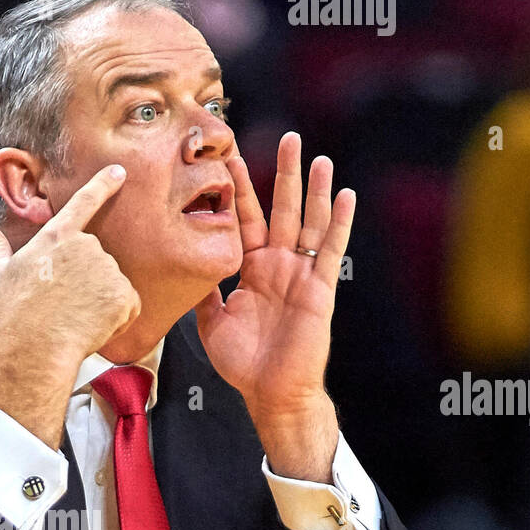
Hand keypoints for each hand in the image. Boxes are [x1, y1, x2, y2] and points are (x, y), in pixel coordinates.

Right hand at [0, 164, 140, 446]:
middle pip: (95, 261)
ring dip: (99, 302)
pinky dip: (115, 321)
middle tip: (62, 306)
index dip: (102, 185)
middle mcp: (87, 247)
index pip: (84, 203)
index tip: (118, 171)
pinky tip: (91, 329)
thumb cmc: (14, 312)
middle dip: (85, 282)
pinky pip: (127, 308)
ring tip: (74, 320)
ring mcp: (108, 270)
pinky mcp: (124, 296)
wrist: (36, 346)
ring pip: (111, 286)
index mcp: (57, 237)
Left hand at [196, 133, 353, 420]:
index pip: (245, 219)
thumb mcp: (211, 323)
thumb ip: (203, 291)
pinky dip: (339, 222)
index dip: (239, 189)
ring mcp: (300, 274)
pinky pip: (330, 250)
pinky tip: (345, 194)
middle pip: (281, 209)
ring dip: (313, 189)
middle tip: (287, 137)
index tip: (231, 157)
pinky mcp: (319, 288)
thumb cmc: (243, 363)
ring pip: (309, 222)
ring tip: (316, 156)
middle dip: (283, 173)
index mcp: (251, 269)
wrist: (272, 392)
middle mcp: (277, 265)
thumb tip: (184, 267)